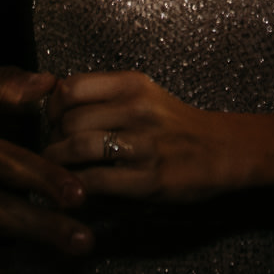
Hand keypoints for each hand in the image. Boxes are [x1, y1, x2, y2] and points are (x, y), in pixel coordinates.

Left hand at [42, 71, 238, 202]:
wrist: (221, 149)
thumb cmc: (174, 124)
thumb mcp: (142, 94)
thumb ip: (103, 94)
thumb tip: (53, 102)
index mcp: (131, 84)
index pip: (70, 87)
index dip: (52, 107)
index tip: (52, 121)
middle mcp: (137, 109)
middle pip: (70, 119)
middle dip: (53, 139)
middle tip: (54, 151)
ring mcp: (144, 144)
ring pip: (78, 147)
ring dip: (59, 163)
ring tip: (58, 171)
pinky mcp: (149, 178)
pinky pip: (97, 180)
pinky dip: (78, 186)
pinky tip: (76, 189)